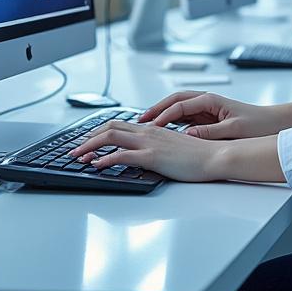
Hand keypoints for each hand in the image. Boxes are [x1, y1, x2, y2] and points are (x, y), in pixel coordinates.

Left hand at [68, 120, 222, 181]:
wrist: (216, 156)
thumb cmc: (199, 155)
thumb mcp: (174, 148)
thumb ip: (159, 147)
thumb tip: (146, 155)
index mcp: (153, 129)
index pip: (119, 124)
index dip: (99, 131)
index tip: (87, 141)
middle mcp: (148, 132)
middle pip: (110, 127)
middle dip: (88, 137)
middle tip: (75, 148)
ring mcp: (150, 143)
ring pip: (111, 137)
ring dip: (90, 146)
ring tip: (78, 156)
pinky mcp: (153, 157)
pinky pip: (122, 155)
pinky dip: (105, 160)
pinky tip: (96, 166)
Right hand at [138, 91, 282, 139]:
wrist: (273, 124)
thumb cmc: (257, 124)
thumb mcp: (233, 130)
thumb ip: (209, 132)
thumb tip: (187, 135)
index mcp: (211, 100)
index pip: (180, 105)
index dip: (164, 116)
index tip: (151, 126)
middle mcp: (207, 101)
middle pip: (174, 101)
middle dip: (156, 109)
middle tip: (139, 119)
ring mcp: (206, 108)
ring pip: (178, 108)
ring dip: (162, 114)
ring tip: (146, 125)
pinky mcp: (208, 117)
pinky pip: (184, 117)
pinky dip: (172, 122)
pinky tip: (163, 132)